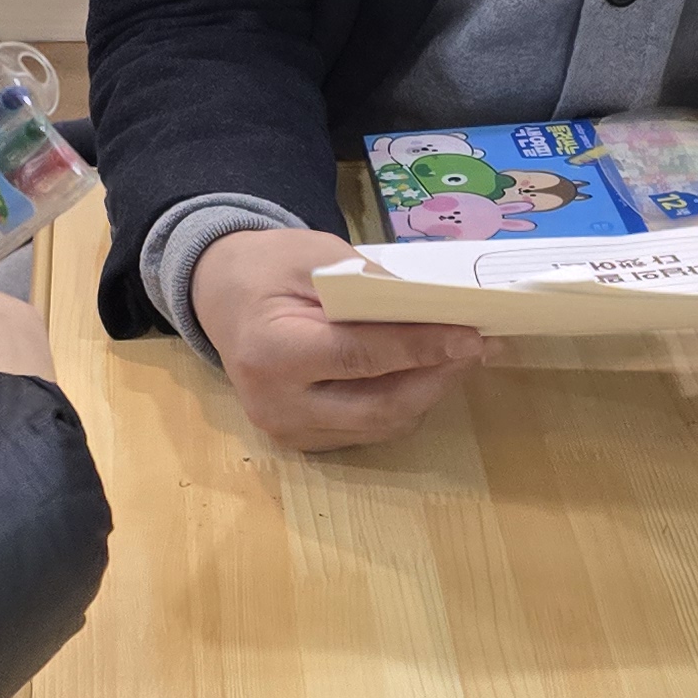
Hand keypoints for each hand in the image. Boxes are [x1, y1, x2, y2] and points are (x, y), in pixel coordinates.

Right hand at [193, 225, 488, 452]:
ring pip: (381, 426)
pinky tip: (423, 372)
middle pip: (379, 407)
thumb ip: (370, 286)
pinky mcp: (302, 441)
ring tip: (459, 357)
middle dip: (436, 378)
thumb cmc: (268, 269)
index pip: (359, 357)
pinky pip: (368, 430)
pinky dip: (404, 403)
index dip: (421, 348)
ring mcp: (288, 431)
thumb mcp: (316, 255)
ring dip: (428, 393)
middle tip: (477, 347)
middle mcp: (277, 404)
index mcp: (271, 352)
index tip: (471, 335)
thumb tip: (435, 314)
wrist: (220, 298)